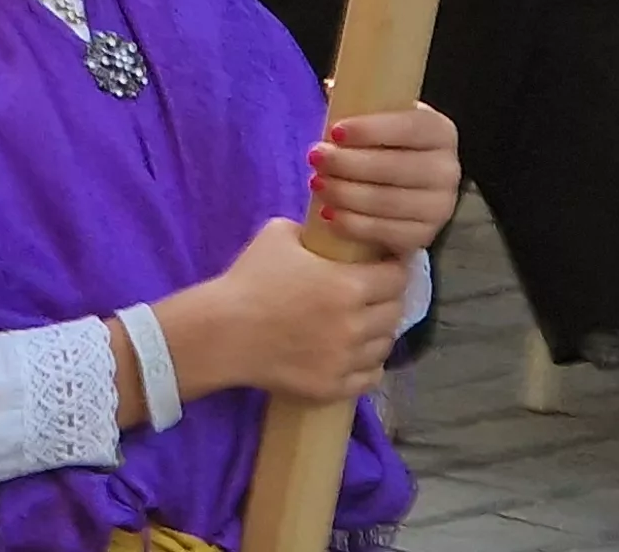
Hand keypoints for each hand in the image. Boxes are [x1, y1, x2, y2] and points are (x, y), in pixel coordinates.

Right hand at [170, 218, 410, 405]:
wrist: (221, 333)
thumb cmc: (248, 280)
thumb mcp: (278, 235)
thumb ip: (312, 232)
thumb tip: (328, 231)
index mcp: (349, 285)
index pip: (397, 277)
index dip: (394, 268)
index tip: (386, 266)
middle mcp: (356, 324)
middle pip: (396, 312)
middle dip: (388, 300)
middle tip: (374, 295)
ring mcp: (346, 360)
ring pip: (385, 345)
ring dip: (379, 333)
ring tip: (364, 326)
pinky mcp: (333, 386)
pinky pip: (370, 377)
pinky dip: (368, 365)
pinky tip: (356, 355)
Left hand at [310, 103, 458, 256]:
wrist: (396, 191)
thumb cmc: (381, 147)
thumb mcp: (376, 120)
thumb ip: (360, 102)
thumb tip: (333, 87)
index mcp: (440, 131)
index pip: (412, 127)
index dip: (373, 129)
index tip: (336, 131)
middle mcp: (448, 169)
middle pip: (397, 168)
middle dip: (349, 163)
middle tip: (316, 157)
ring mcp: (440, 206)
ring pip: (389, 202)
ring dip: (346, 194)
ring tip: (316, 183)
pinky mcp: (425, 236)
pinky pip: (388, 233)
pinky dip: (355, 225)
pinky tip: (330, 214)